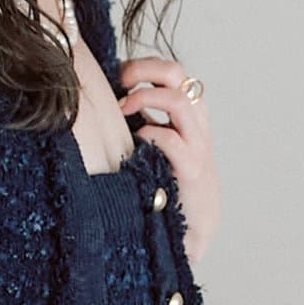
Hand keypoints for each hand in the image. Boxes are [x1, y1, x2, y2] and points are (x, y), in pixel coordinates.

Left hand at [117, 56, 219, 265]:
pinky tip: (137, 142)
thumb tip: (106, 101)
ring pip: (181, 101)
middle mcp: (196, 128)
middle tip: (120, 81)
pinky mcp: (191, 172)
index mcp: (187, 120)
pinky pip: (173, 140)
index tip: (119, 75)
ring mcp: (197, 148)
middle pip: (180, 76)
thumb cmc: (163, 192)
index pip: (175, 74)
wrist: (188, 238)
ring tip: (122, 109)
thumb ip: (140, 125)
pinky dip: (151, 133)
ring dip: (146, 97)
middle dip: (146, 69)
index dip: (147, 66)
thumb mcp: (153, 151)